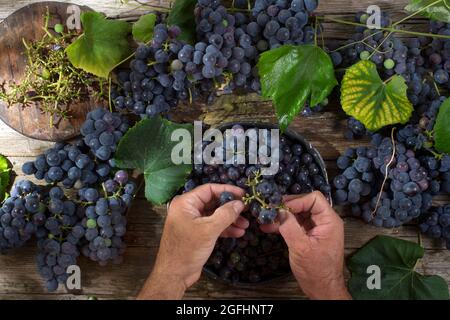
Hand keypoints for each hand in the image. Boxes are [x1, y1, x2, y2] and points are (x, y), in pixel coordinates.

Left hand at [137, 184, 246, 299]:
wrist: (175, 274)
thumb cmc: (188, 249)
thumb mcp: (209, 230)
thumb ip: (225, 214)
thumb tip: (240, 203)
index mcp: (185, 203)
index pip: (209, 189)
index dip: (227, 190)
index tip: (243, 194)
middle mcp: (188, 209)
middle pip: (213, 202)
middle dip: (230, 207)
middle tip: (247, 210)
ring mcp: (192, 222)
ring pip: (215, 215)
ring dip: (230, 219)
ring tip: (246, 224)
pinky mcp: (196, 234)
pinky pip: (213, 226)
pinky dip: (225, 228)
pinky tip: (238, 232)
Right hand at [262, 191, 350, 299]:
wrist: (322, 289)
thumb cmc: (315, 269)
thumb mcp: (301, 247)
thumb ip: (289, 226)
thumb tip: (277, 210)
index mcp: (329, 220)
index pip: (314, 198)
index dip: (296, 200)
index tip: (281, 208)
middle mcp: (323, 221)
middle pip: (304, 204)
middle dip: (286, 207)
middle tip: (269, 210)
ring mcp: (315, 228)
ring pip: (297, 214)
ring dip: (281, 216)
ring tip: (264, 218)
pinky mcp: (307, 236)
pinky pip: (294, 224)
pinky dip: (282, 225)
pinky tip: (268, 227)